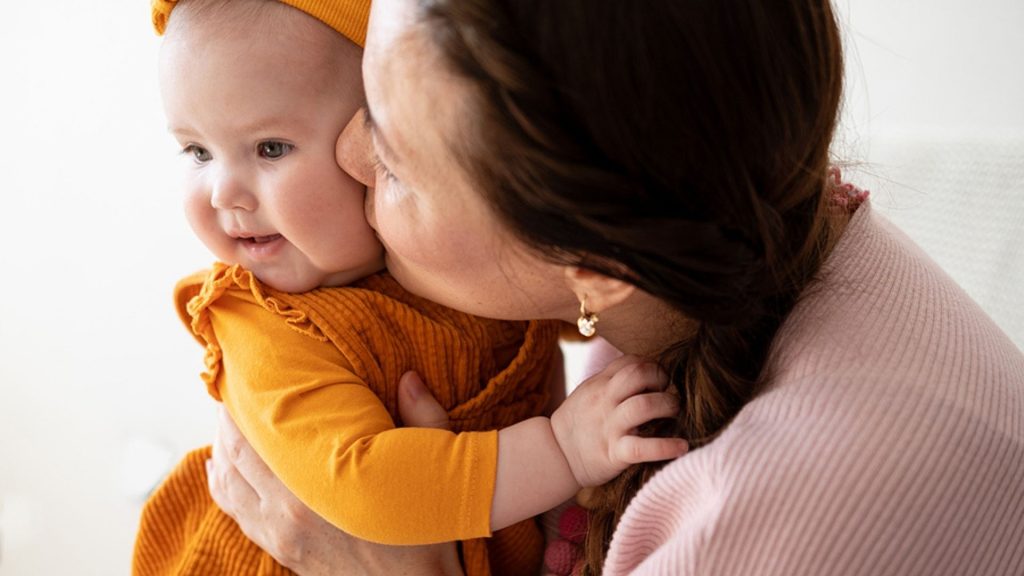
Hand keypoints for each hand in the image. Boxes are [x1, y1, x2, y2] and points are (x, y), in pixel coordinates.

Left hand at [206, 371, 459, 575]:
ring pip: (229, 486)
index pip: (259, 437)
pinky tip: (219, 468)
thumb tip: (408, 376)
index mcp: (316, 487)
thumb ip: (423, 417)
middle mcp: (287, 512)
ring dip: (220, 451)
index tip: (243, 377)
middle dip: (228, 422)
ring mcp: (281, 535)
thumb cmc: (426, 534)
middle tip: (230, 391)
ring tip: (224, 422)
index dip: (244, 406)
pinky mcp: (283, 551)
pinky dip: (221, 486)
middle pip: (235, 457)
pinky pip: (236, 513)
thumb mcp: (432, 469)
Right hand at [549, 355, 686, 486]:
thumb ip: (611, 379)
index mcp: (600, 384)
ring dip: (668, 406)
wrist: (554, 455)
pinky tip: (682, 446)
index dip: (652, 366)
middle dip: (662, 379)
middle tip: (671, 392)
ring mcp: (609, 426)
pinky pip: (642, 448)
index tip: (661, 379)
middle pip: (638, 375)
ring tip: (676, 413)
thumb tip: (643, 367)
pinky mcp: (614, 453)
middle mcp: (604, 401)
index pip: (631, 362)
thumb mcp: (589, 392)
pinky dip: (666, 447)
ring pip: (644, 406)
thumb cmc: (578, 423)